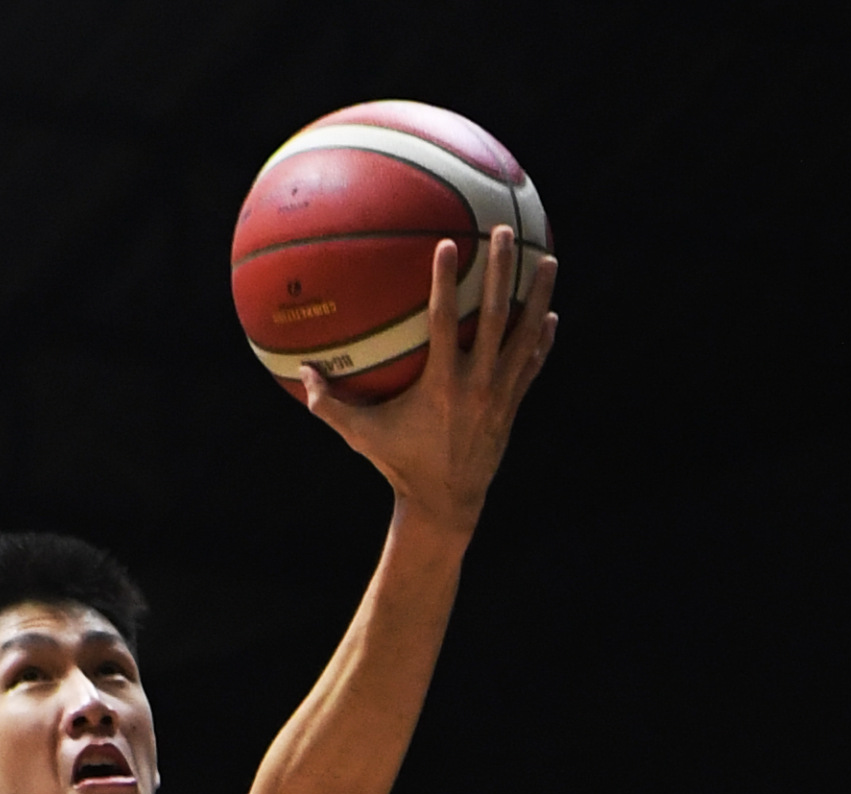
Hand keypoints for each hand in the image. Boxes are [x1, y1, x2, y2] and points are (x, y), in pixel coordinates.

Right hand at [298, 225, 556, 533]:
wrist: (446, 504)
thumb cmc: (399, 465)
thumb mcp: (361, 436)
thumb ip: (328, 404)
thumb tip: (301, 370)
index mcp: (441, 385)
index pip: (444, 322)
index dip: (446, 282)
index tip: (450, 245)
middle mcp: (477, 384)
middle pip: (495, 317)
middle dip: (502, 271)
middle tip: (506, 232)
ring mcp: (500, 394)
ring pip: (525, 336)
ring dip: (538, 297)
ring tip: (549, 261)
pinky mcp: (513, 406)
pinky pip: (532, 365)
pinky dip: (541, 340)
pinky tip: (550, 315)